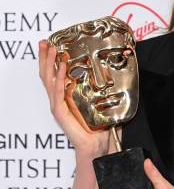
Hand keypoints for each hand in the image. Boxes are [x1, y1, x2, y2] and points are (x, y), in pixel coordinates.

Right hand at [38, 39, 109, 156]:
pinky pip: (58, 94)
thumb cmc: (99, 127)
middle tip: (45, 42)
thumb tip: (113, 76)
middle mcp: (59, 100)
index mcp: (66, 96)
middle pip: (47, 74)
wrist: (98, 146)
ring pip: (49, 81)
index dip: (51, 59)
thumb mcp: (101, 103)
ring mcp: (58, 106)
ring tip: (52, 49)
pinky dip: (59, 80)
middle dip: (45, 57)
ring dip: (50, 64)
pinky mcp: (60, 113)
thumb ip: (102, 91)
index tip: (51, 44)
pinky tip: (62, 68)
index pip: (54, 74)